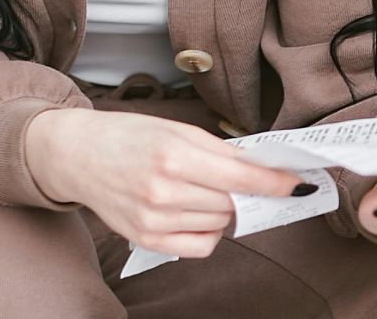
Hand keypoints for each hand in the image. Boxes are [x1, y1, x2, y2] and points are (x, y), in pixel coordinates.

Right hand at [25, 107, 309, 258]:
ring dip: (224, 208)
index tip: (298, 183)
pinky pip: (199, 247)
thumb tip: (264, 168)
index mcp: (174, 157)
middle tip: (237, 178)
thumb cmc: (130, 136)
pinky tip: (195, 212)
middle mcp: (163, 192)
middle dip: (244, 191)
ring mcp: (153, 220)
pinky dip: (208, 233)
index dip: (275, 182)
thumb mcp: (178, 130)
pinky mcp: (145, 240)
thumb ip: (222, 151)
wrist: (78, 155)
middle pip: (233, 202)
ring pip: (220, 224)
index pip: (241, 178)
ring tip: (201, 188)